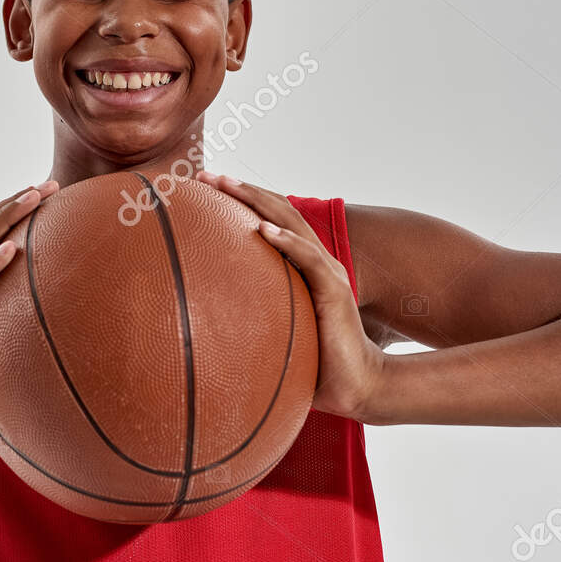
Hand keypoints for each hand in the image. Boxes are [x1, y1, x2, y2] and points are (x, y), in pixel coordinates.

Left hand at [195, 171, 384, 420]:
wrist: (356, 387)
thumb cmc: (317, 364)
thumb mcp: (278, 331)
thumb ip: (254, 317)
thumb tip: (207, 325)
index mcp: (303, 267)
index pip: (270, 222)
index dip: (241, 200)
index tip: (204, 189)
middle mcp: (317, 261)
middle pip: (277, 211)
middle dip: (241, 189)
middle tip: (205, 175)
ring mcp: (328, 272)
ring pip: (291, 223)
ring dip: (258, 201)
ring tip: (227, 185)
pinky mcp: (334, 290)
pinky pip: (308, 259)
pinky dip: (286, 241)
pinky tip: (261, 229)